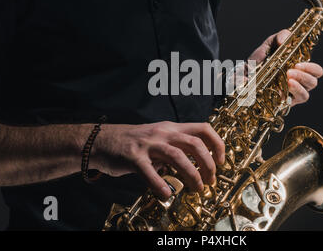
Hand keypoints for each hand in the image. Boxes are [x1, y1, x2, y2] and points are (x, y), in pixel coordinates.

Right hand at [91, 122, 224, 199]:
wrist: (102, 140)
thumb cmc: (134, 142)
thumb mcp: (159, 138)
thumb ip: (176, 147)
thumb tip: (196, 164)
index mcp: (171, 128)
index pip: (203, 129)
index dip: (217, 144)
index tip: (221, 161)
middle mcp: (163, 133)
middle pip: (195, 144)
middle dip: (208, 164)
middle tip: (210, 180)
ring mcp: (148, 144)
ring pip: (178, 156)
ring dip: (192, 174)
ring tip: (196, 188)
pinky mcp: (133, 157)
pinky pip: (149, 172)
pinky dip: (160, 184)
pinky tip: (166, 194)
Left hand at [248, 29, 322, 105]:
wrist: (241, 75)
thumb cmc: (259, 60)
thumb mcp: (269, 44)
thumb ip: (280, 36)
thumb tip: (284, 42)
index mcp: (299, 69)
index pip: (316, 71)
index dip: (311, 68)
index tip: (297, 64)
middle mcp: (298, 83)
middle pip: (313, 83)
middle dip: (304, 77)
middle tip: (290, 72)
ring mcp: (290, 94)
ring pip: (305, 95)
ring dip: (298, 87)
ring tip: (287, 80)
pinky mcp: (281, 104)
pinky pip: (289, 104)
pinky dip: (287, 97)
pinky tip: (280, 91)